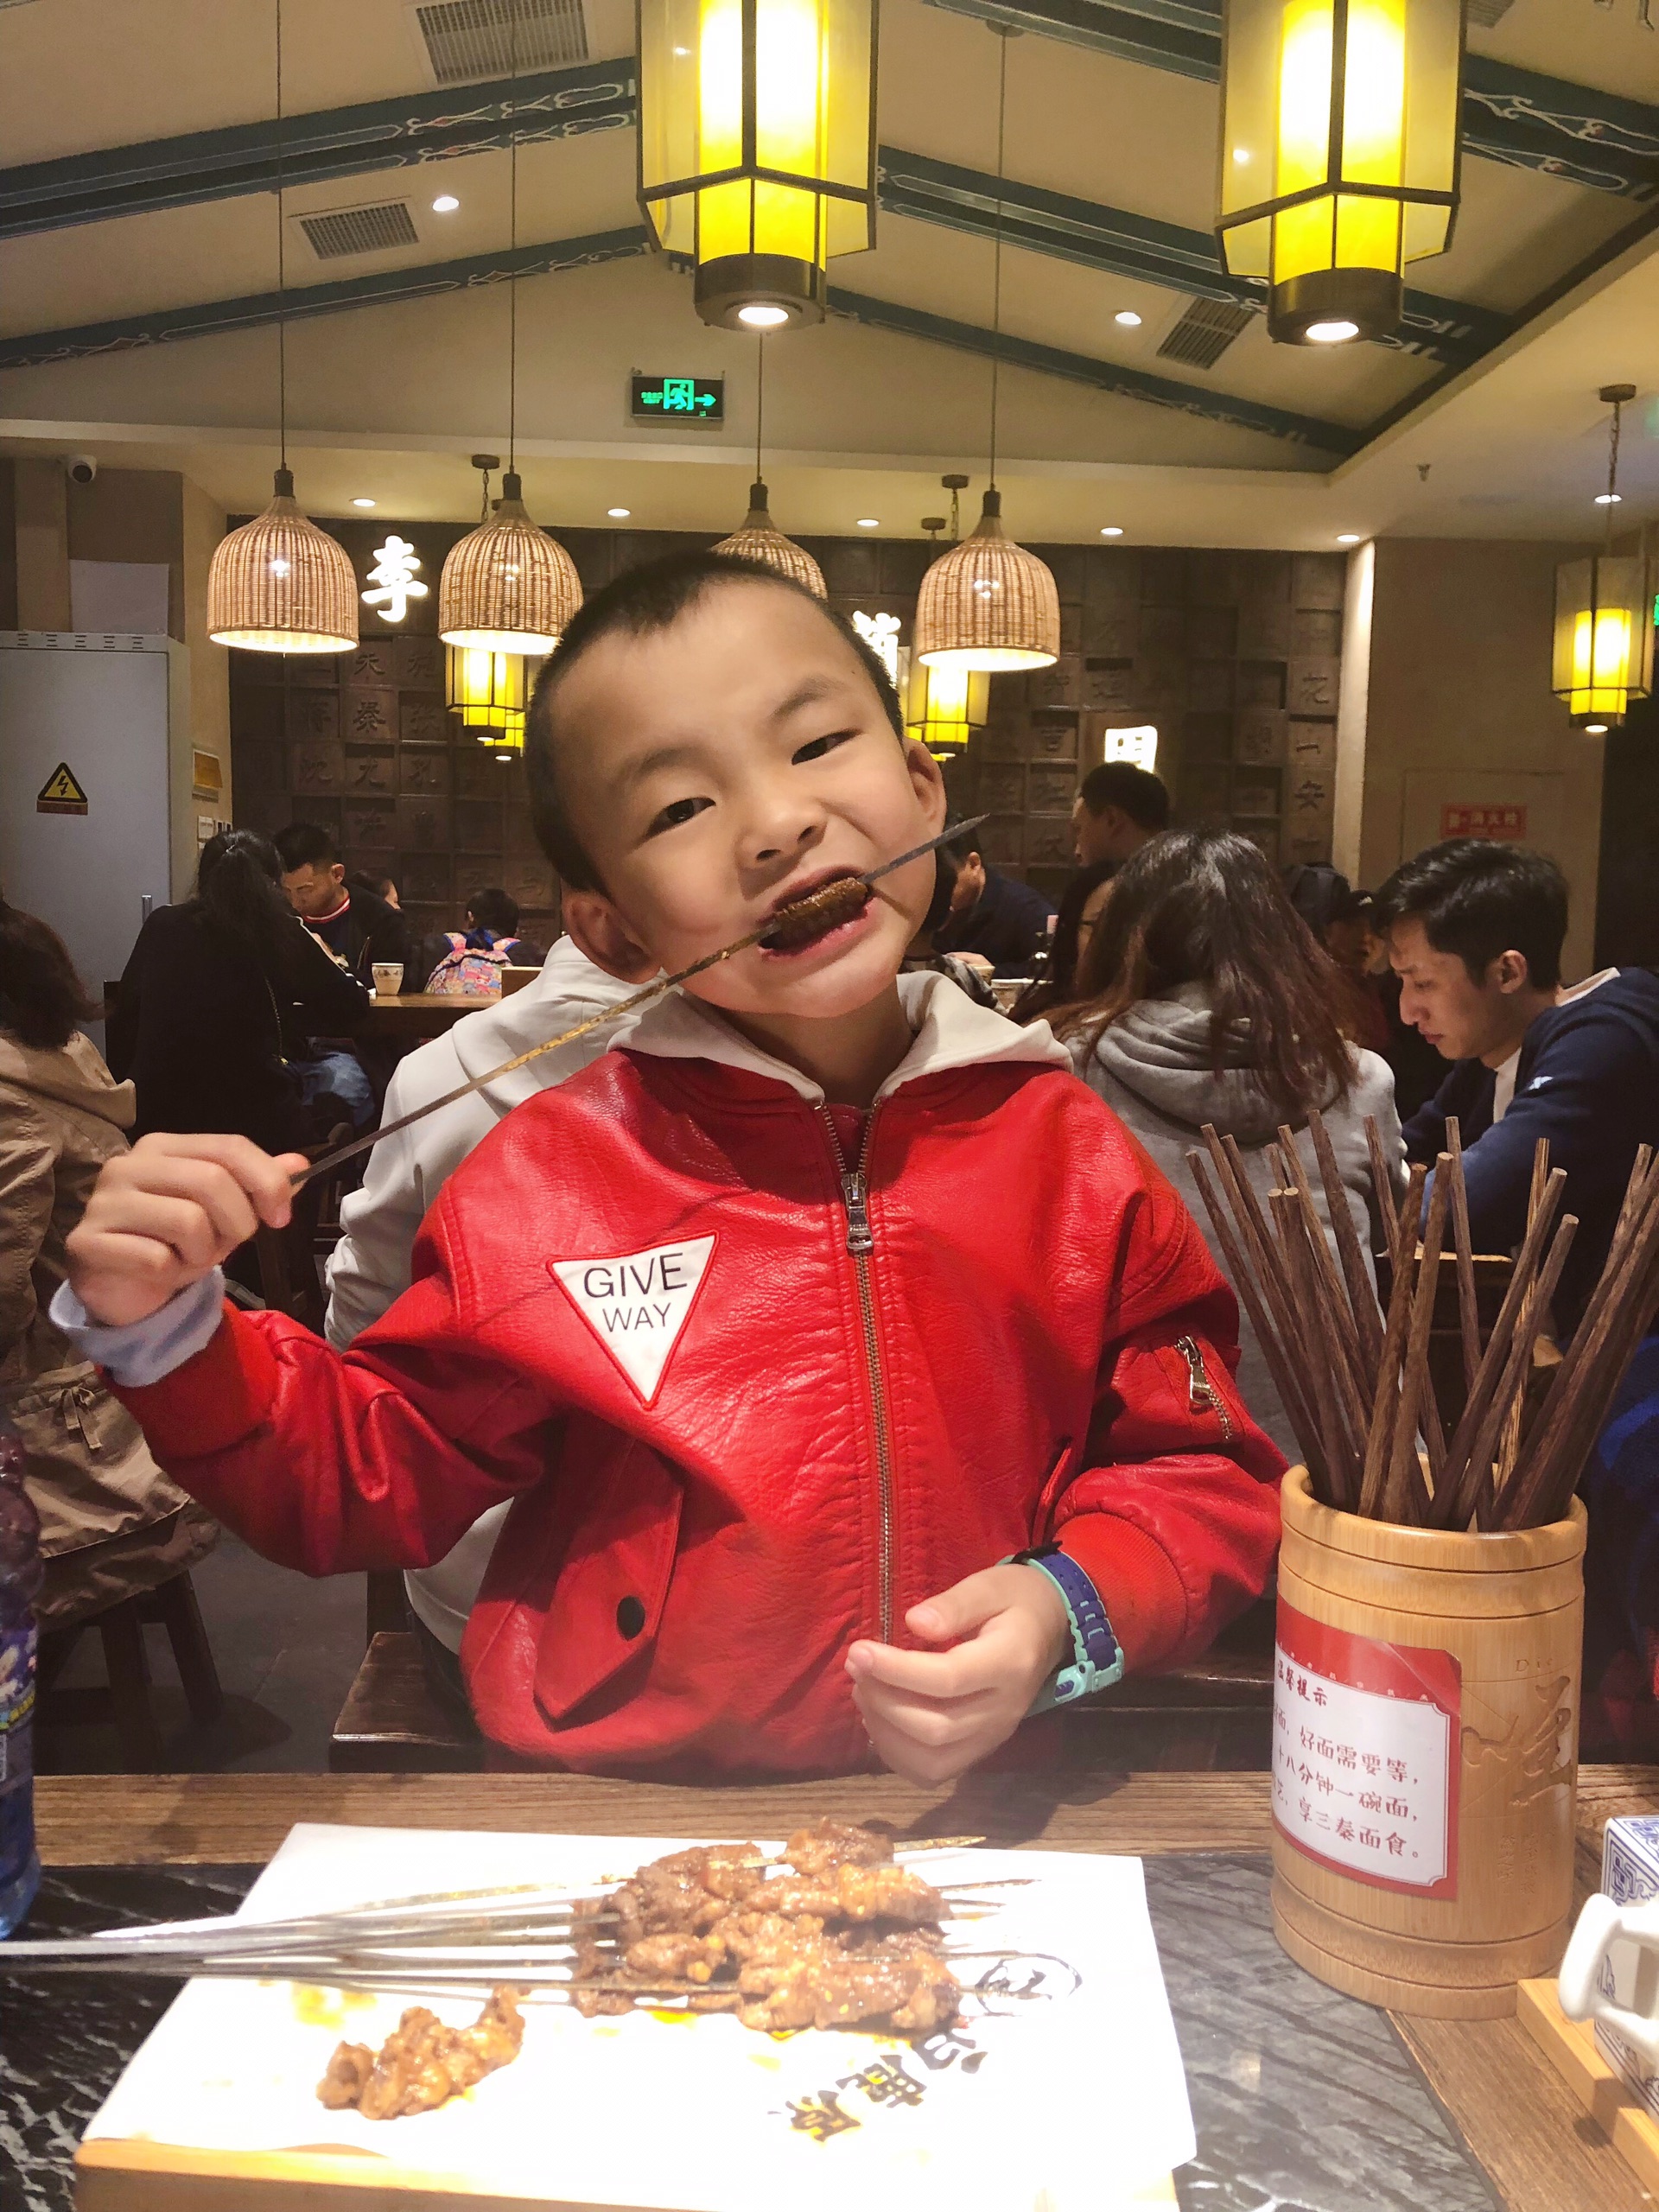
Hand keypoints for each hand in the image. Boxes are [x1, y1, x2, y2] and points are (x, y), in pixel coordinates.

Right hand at [66, 1132, 307, 1326]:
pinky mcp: (87, 1242)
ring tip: (190, 1257)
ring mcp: (103, 1202)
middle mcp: (128, 1165)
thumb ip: (258, 1185)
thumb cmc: (175, 1240)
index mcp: (163, 1146)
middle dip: (237, 1223)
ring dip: (203, 1252)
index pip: (229, 1146)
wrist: (124, 1286)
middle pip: (211, 1181)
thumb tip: (298, 1165)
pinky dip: (172, 1274)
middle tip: (227, 1245)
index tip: (282, 1217)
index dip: (267, 1181)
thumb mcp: (224, 1211)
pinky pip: (156, 1260)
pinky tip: (161, 1273)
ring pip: (188, 1221)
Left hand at [845, 1563, 1070, 1787]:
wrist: (1050, 1630)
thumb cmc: (1015, 1602)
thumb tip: (913, 1622)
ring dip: (886, 1732)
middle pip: (937, 1728)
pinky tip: (880, 1719)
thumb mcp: (989, 1586)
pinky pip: (934, 1771)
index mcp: (1010, 1663)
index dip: (897, 1670)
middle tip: (855, 1666)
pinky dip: (897, 1754)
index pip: (949, 1679)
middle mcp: (1004, 1710)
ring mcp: (993, 1736)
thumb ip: (954, 1605)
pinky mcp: (981, 1749)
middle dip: (884, 1701)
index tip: (860, 1651)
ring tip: (864, 1691)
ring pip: (932, 1761)